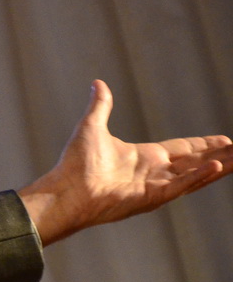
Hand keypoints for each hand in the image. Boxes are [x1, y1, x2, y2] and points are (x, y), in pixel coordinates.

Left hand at [19, 80, 231, 245]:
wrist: (65, 190)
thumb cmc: (75, 164)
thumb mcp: (92, 126)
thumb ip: (101, 105)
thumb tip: (98, 83)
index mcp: (144, 157)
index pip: (182, 149)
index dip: (203, 144)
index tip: (225, 140)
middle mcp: (154, 172)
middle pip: (195, 162)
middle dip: (220, 156)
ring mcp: (155, 186)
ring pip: (195, 175)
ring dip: (218, 166)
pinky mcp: (152, 197)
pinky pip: (180, 186)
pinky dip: (198, 177)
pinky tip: (216, 167)